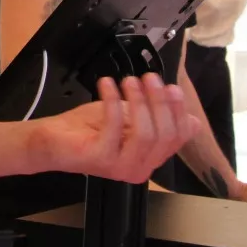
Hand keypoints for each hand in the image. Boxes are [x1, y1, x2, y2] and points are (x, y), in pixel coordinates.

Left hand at [32, 74, 199, 183]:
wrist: (53, 140)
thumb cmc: (88, 129)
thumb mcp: (129, 119)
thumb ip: (156, 119)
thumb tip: (193, 120)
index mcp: (150, 158)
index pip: (177, 137)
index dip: (178, 111)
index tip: (170, 86)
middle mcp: (140, 168)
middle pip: (165, 135)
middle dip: (160, 102)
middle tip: (149, 78)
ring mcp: (122, 167)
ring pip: (145, 134)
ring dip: (139, 101)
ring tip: (128, 81)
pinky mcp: (102, 159)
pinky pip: (115, 127)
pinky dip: (113, 101)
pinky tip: (107, 85)